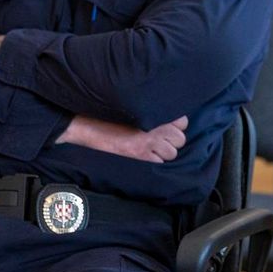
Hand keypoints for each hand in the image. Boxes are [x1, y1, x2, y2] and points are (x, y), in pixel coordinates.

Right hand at [56, 115, 187, 162]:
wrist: (89, 125)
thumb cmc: (109, 114)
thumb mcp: (134, 108)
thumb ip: (152, 113)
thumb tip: (171, 122)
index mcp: (156, 112)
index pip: (183, 121)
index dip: (176, 126)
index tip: (167, 127)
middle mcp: (158, 126)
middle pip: (180, 139)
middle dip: (172, 141)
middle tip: (158, 140)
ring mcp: (151, 141)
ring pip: (172, 153)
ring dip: (164, 152)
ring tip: (150, 149)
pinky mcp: (142, 155)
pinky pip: (160, 162)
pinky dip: (154, 161)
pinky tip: (144, 156)